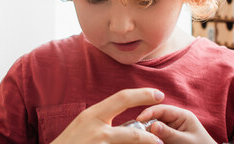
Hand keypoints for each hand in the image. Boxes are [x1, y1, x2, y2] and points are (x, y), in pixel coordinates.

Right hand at [51, 88, 165, 143]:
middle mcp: (94, 127)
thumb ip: (101, 121)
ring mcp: (97, 142)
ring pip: (130, 140)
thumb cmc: (68, 143)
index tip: (157, 94)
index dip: (142, 95)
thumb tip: (123, 120)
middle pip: (130, 128)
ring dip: (146, 142)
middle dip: (150, 125)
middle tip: (164, 119)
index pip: (121, 98)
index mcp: (92, 115)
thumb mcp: (83, 127)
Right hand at [136, 104, 216, 143]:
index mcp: (182, 115)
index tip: (138, 120)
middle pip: (155, 117)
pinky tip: (148, 140)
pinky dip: (152, 137)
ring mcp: (171, 127)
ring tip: (143, 138)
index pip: (162, 109)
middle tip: (138, 132)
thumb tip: (152, 125)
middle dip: (146, 123)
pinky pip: (157, 133)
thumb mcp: (185, 141)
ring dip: (148, 131)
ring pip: (154, 126)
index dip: (149, 113)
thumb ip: (169, 133)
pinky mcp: (168, 135)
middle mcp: (175, 119)